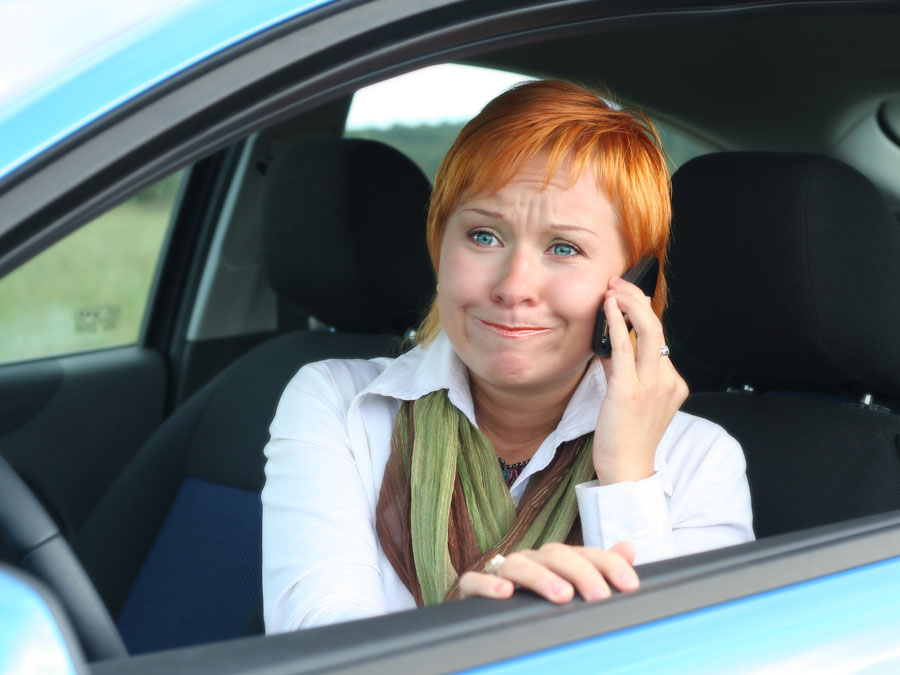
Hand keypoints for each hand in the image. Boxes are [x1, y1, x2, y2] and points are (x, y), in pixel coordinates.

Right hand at [458, 542, 637, 602]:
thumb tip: (629, 547)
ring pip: (518, 564)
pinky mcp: (473, 589)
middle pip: (555, 554)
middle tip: (599, 595)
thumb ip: (598, 568)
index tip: (629, 586)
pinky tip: (506, 593)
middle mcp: (530, 562)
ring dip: (540, 577)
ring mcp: (501, 573)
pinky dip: (488, 584)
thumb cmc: (536, 601)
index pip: (584, 553)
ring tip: (562, 595)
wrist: (491, 619)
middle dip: (580, 572)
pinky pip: (474, 580)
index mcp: (555, 560)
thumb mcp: (572, 585)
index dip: (609, 565)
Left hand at [594, 276, 687, 484]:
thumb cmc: (626, 439)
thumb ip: (624, 371)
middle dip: (638, 299)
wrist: (627, 471)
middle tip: (619, 284)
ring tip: (613, 288)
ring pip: (648, 331)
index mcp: (674, 383)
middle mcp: (668, 380)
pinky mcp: (629, 391)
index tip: (626, 297)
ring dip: (629, 304)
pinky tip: (607, 308)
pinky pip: (624, 349)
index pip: (659, 338)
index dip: (641, 313)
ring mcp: (652, 385)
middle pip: (658, 327)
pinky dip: (615, 324)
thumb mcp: (631, 399)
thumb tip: (609, 345)